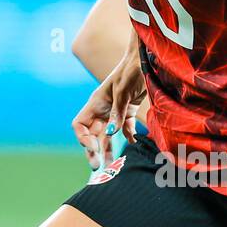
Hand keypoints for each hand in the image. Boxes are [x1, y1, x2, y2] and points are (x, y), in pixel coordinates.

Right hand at [72, 51, 145, 167]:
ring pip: (109, 135)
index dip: (83, 138)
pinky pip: (125, 129)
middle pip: (93, 134)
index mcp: (95, 103)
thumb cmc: (131, 69)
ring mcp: (115, 111)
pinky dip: (128, 137)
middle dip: (94, 151)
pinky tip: (132, 144)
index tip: (94, 147)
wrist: (146, 59)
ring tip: (113, 165)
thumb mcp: (123, 91)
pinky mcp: (129, 111)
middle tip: (98, 167)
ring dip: (110, 149)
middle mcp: (102, 109)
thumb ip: (117, 112)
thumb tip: (110, 132)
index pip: (80, 125)